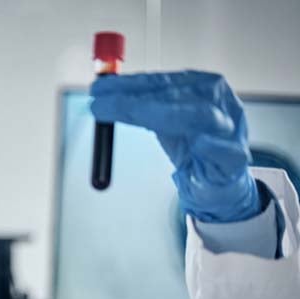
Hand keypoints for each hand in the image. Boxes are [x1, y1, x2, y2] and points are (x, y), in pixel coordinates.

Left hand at [90, 70, 261, 222]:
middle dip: (138, 99)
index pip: (164, 81)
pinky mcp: (234, 161)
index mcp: (202, 88)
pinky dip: (213, 147)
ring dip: (166, 113)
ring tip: (134, 113)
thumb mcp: (161, 120)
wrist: (216, 181)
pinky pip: (227, 153)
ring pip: (203, 116)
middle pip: (179, 95)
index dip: (130, 84)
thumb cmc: (190, 144)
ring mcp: (230, 131)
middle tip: (103, 103)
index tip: (100, 89)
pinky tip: (200, 144)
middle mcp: (219, 104)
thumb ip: (137, 106)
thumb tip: (100, 92)